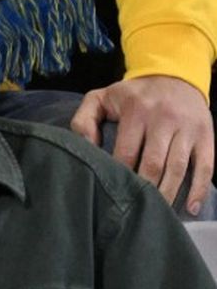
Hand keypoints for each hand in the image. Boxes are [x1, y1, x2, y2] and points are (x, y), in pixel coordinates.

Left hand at [70, 75, 214, 212]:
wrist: (174, 76)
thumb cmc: (133, 95)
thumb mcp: (102, 97)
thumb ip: (84, 119)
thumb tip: (86, 146)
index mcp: (137, 111)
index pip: (126, 151)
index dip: (120, 174)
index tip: (113, 192)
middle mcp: (164, 119)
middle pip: (154, 164)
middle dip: (144, 189)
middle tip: (134, 209)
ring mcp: (187, 129)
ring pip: (178, 168)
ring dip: (168, 193)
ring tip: (158, 212)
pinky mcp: (205, 136)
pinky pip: (205, 166)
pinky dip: (199, 189)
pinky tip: (190, 207)